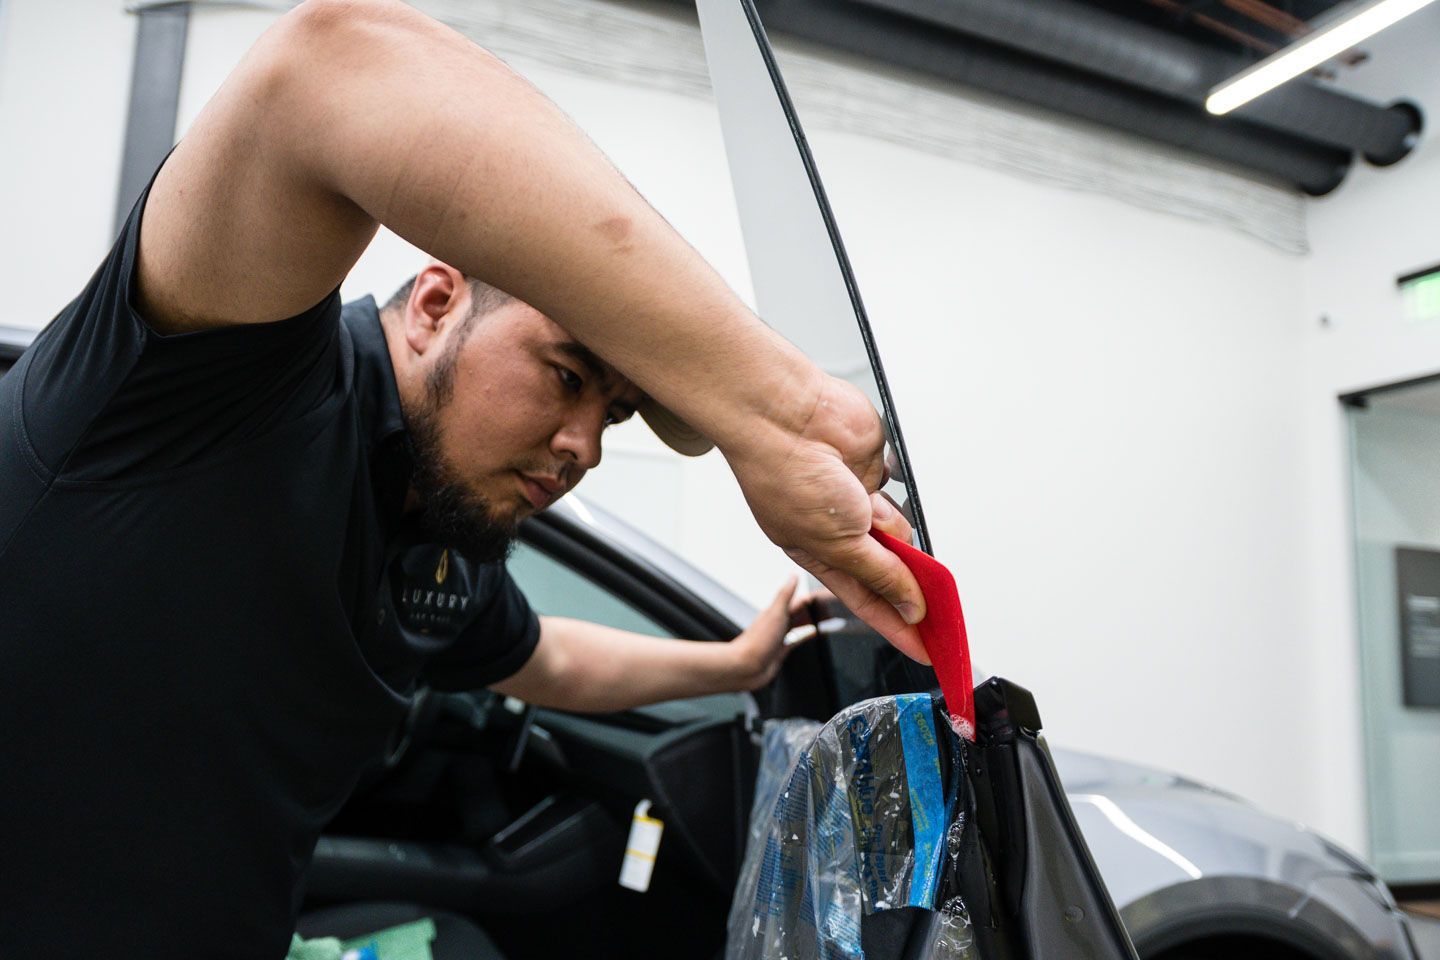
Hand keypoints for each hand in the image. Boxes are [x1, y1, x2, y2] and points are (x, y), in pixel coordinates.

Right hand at [723, 375, 929, 663]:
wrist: (786, 417)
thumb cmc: (785, 476)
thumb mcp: (837, 544)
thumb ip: (881, 575)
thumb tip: (911, 604)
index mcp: (819, 555)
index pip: (868, 602)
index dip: (898, 627)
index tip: (927, 649)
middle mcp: (840, 531)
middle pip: (890, 570)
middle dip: (909, 586)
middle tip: (939, 608)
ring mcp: (858, 501)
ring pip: (899, 533)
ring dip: (895, 531)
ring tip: (871, 514)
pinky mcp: (876, 471)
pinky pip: (902, 496)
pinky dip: (896, 498)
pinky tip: (877, 492)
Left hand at [727, 576, 820, 690]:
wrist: (745, 666)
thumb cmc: (757, 642)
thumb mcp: (775, 614)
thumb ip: (785, 595)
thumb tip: (793, 575)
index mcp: (777, 611)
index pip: (799, 600)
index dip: (814, 598)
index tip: (828, 594)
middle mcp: (778, 622)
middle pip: (801, 612)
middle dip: (816, 609)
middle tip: (834, 606)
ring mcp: (779, 636)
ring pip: (799, 624)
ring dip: (812, 620)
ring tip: (828, 617)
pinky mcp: (781, 650)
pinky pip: (797, 640)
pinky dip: (806, 635)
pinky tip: (814, 634)